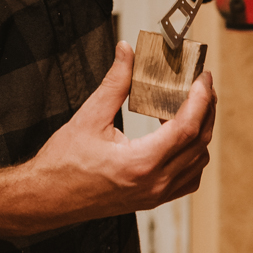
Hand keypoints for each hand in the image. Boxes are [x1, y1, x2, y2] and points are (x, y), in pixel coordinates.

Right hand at [12, 42, 215, 230]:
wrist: (47, 199)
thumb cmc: (62, 164)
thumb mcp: (88, 118)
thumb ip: (114, 83)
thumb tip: (126, 52)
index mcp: (140, 163)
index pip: (187, 127)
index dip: (201, 99)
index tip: (203, 78)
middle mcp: (154, 183)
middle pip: (200, 142)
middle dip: (206, 110)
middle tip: (201, 86)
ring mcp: (155, 195)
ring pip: (198, 162)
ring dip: (199, 133)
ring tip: (186, 108)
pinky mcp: (152, 200)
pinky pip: (188, 179)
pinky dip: (192, 156)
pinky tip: (178, 138)